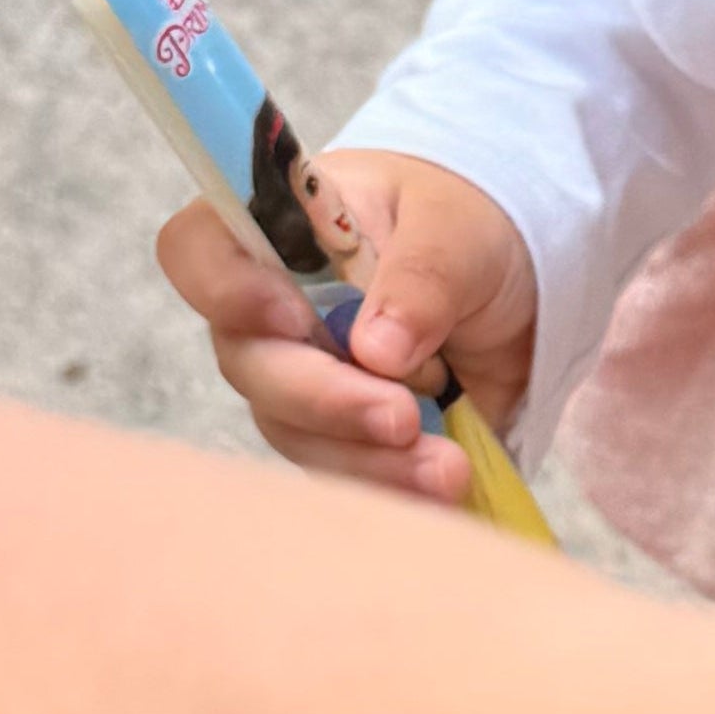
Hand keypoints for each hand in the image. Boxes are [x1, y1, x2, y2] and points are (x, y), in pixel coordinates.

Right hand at [157, 149, 539, 503]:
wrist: (515, 294)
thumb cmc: (466, 230)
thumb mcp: (460, 229)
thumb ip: (422, 275)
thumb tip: (374, 352)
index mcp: (281, 227)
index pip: (199, 249)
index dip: (224, 289)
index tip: (291, 320)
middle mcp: (270, 307)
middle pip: (249, 362)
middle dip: (324, 399)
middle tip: (401, 417)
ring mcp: (299, 375)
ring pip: (293, 429)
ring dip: (366, 457)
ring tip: (446, 468)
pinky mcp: (338, 432)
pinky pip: (340, 469)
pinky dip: (389, 483)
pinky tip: (442, 486)